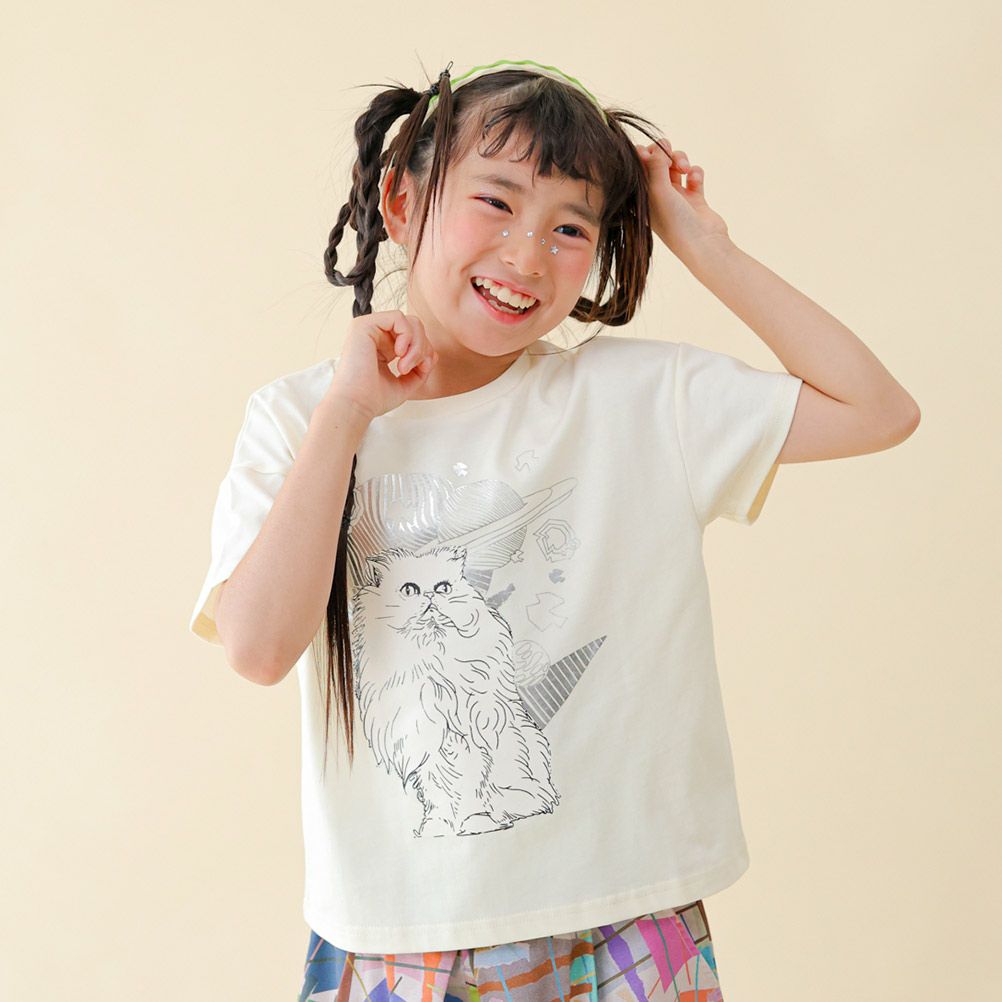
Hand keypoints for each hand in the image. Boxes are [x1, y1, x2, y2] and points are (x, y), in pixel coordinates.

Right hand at [326, 311, 438, 419]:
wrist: (356, 405)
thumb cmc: (374, 399)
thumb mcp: (405, 383)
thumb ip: (420, 369)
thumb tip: (433, 355)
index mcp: (383, 348)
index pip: (414, 337)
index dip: (425, 351)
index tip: (422, 370)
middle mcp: (376, 336)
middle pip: (415, 326)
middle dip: (423, 347)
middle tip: (415, 368)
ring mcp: (369, 329)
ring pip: (409, 321)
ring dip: (416, 344)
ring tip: (405, 366)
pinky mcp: (363, 325)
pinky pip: (398, 317)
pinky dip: (406, 335)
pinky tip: (399, 353)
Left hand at [635, 140, 729, 261]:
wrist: (704, 243)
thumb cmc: (675, 221)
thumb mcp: (658, 190)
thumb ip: (655, 164)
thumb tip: (656, 145)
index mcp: (641, 199)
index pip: (636, 170)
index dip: (642, 156)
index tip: (648, 152)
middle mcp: (656, 198)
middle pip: (656, 163)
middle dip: (664, 155)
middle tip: (668, 153)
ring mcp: (676, 198)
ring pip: (675, 166)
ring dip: (681, 161)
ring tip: (685, 169)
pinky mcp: (694, 198)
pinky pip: (693, 175)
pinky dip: (695, 172)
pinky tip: (695, 179)